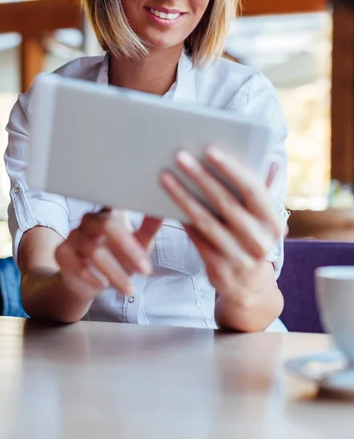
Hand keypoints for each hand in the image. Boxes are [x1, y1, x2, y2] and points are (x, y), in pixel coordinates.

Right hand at [55, 209, 161, 297]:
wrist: (92, 283)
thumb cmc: (118, 259)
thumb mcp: (138, 246)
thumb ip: (149, 228)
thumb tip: (163, 211)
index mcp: (110, 213)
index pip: (118, 202)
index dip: (130, 203)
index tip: (147, 209)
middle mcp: (90, 220)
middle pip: (107, 225)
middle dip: (129, 249)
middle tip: (146, 270)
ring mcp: (74, 235)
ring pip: (94, 250)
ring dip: (115, 273)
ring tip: (130, 289)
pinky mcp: (62, 252)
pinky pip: (77, 264)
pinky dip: (93, 277)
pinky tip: (104, 285)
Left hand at [160, 147, 282, 302]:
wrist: (250, 288)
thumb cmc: (252, 241)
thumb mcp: (264, 220)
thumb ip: (263, 192)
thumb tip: (271, 162)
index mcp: (273, 222)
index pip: (253, 189)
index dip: (231, 168)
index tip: (210, 150)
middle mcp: (259, 240)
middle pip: (225, 202)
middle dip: (200, 177)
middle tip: (180, 157)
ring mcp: (239, 258)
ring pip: (205, 221)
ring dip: (182, 197)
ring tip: (165, 178)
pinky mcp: (219, 270)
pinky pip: (195, 239)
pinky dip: (182, 220)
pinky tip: (167, 204)